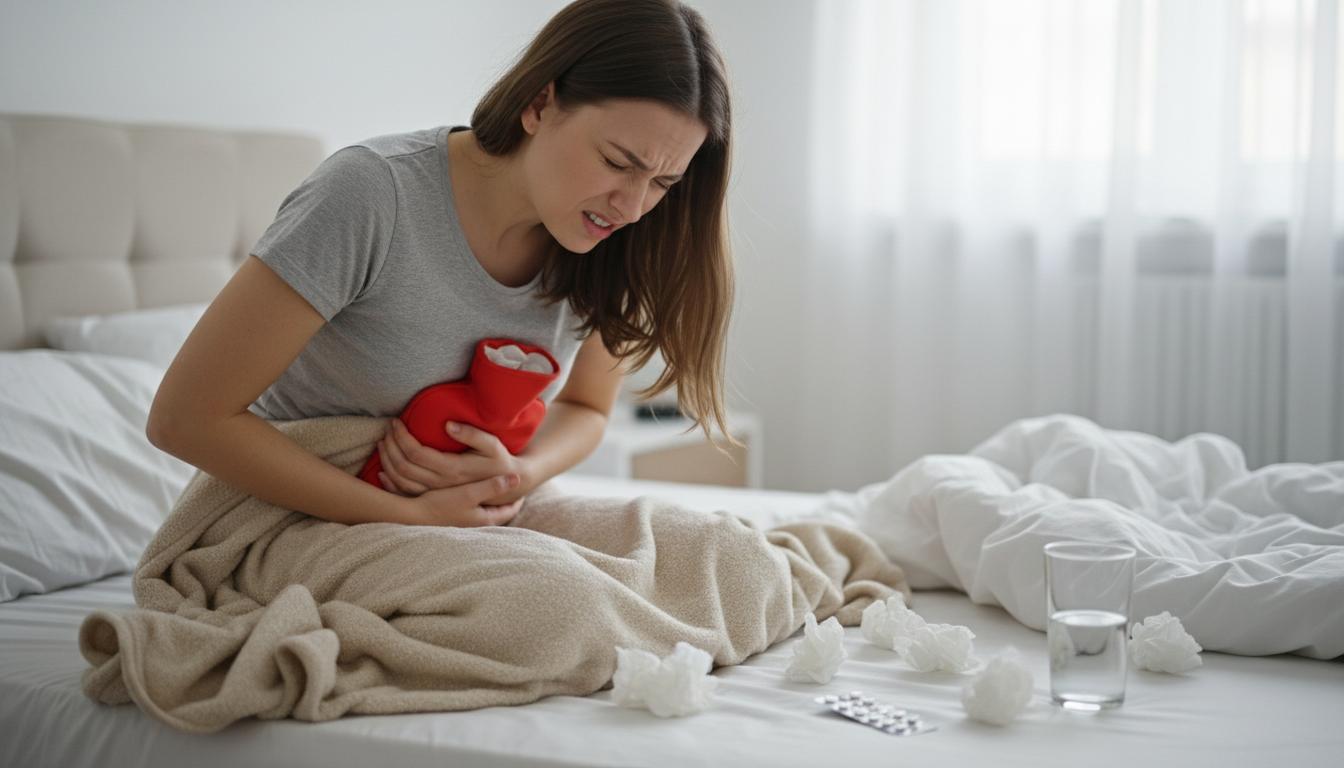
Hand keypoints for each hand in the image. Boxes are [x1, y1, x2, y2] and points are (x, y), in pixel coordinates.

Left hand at [376, 418, 527, 503]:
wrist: (506, 487)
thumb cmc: (499, 461)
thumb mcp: (492, 446)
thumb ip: (472, 434)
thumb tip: (448, 424)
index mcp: (452, 470)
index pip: (417, 453)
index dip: (402, 437)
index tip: (396, 421)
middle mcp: (441, 484)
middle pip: (404, 466)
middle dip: (391, 445)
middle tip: (388, 428)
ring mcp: (435, 494)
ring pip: (400, 480)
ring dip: (387, 460)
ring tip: (383, 442)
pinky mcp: (433, 499)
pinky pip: (404, 493)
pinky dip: (389, 481)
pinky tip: (382, 471)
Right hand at [403, 474, 526, 526]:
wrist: (412, 515)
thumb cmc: (441, 505)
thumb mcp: (470, 494)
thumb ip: (492, 486)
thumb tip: (517, 478)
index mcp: (484, 519)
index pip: (509, 511)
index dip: (517, 499)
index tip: (523, 487)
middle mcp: (475, 522)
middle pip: (497, 511)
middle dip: (505, 499)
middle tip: (512, 485)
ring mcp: (463, 520)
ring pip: (483, 509)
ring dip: (490, 499)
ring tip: (496, 486)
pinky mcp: (451, 515)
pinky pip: (470, 506)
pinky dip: (475, 498)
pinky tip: (472, 487)